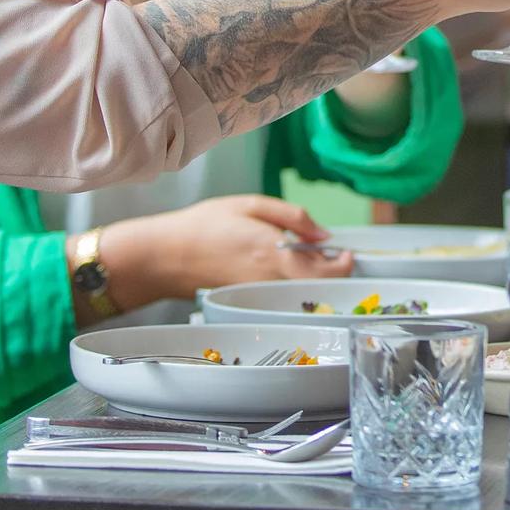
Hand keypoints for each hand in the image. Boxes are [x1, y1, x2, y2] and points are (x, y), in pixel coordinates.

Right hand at [98, 195, 353, 306]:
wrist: (164, 257)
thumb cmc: (204, 225)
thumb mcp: (251, 205)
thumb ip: (293, 217)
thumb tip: (323, 234)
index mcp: (275, 251)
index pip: (328, 271)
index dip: (344, 264)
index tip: (345, 253)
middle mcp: (270, 280)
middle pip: (319, 289)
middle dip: (332, 275)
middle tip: (331, 258)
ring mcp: (258, 296)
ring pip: (301, 297)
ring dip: (313, 283)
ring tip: (307, 263)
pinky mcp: (247, 304)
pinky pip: (280, 300)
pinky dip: (290, 289)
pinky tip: (282, 274)